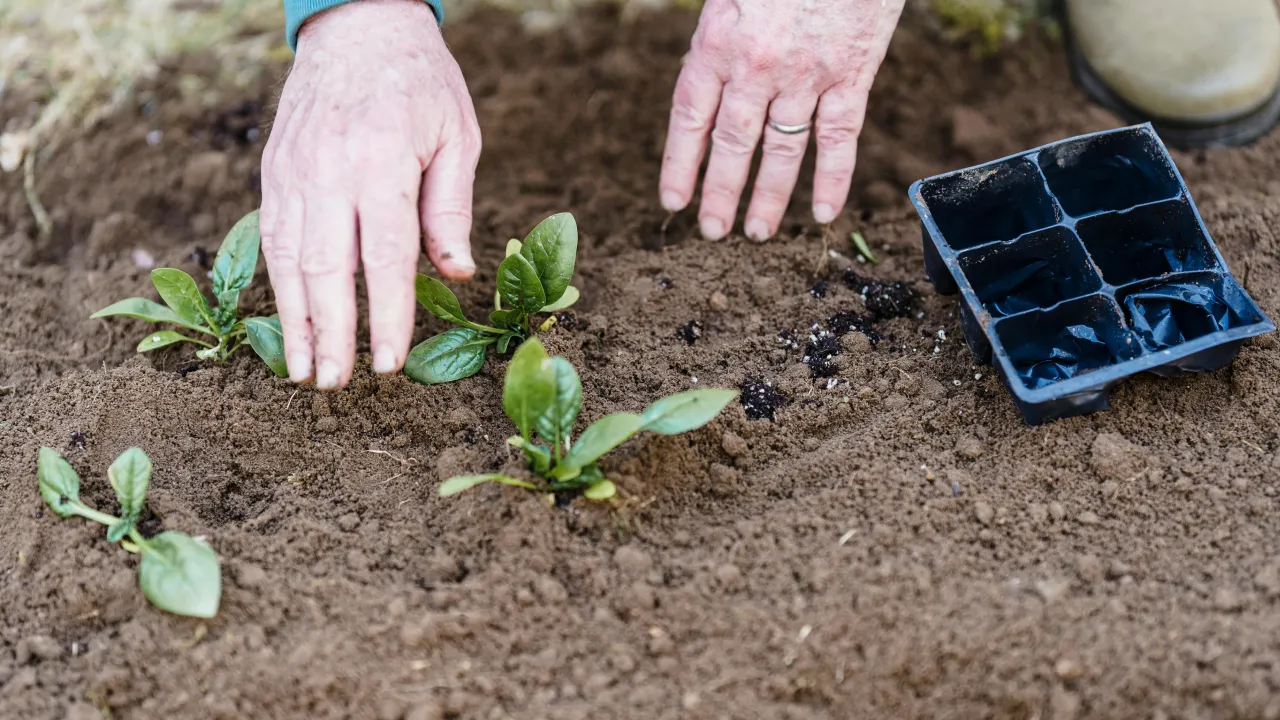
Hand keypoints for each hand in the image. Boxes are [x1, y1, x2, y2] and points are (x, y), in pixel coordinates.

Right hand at [260, 0, 480, 388]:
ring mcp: (293, 171)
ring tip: (304, 371)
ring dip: (295, 321)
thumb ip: (450, 207)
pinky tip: (288, 322)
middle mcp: (330, 170)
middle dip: (333, 334)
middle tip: (338, 384)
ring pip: (288, 259)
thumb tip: (456, 275)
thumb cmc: (421, 84)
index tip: (389, 364)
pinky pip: (272, 236)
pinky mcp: (274, 172)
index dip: (385, 316)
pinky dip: (277, 285)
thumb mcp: (457, 136)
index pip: (383, 258)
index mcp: (382, 162)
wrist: (358, 26)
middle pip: (327, 269)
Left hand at [659, 0, 904, 241]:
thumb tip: (706, 87)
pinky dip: (834, 178)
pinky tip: (826, 212)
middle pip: (732, 144)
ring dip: (769, 197)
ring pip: (783, 150)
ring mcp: (807, 74)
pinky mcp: (852, 74)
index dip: (680, 163)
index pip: (690, 116)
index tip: (673, 200)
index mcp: (718, 39)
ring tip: (757, 232)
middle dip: (720, 193)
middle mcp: (758, 65)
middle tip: (712, 231)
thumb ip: (717, 37)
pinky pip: (840, 137)